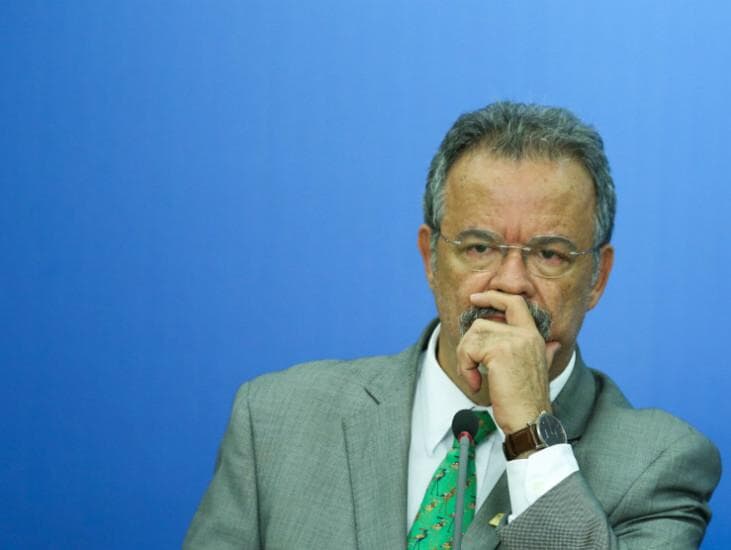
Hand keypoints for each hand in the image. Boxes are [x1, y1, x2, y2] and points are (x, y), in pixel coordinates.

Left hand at [456, 290, 560, 433]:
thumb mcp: (541, 369)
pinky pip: (468, 349)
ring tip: (474, 377)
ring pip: (472, 336)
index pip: (514, 303)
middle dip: (468, 344)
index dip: (493, 297)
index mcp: (534, 336)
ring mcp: (514, 341)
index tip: (475, 298)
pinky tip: (475, 382)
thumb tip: (556, 344)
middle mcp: (526, 335)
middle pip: (481, 323)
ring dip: (465, 358)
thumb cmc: (529, 399)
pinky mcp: (500, 351)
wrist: (530, 420)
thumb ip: (547, 352)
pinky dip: (465, 367)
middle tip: (469, 366)